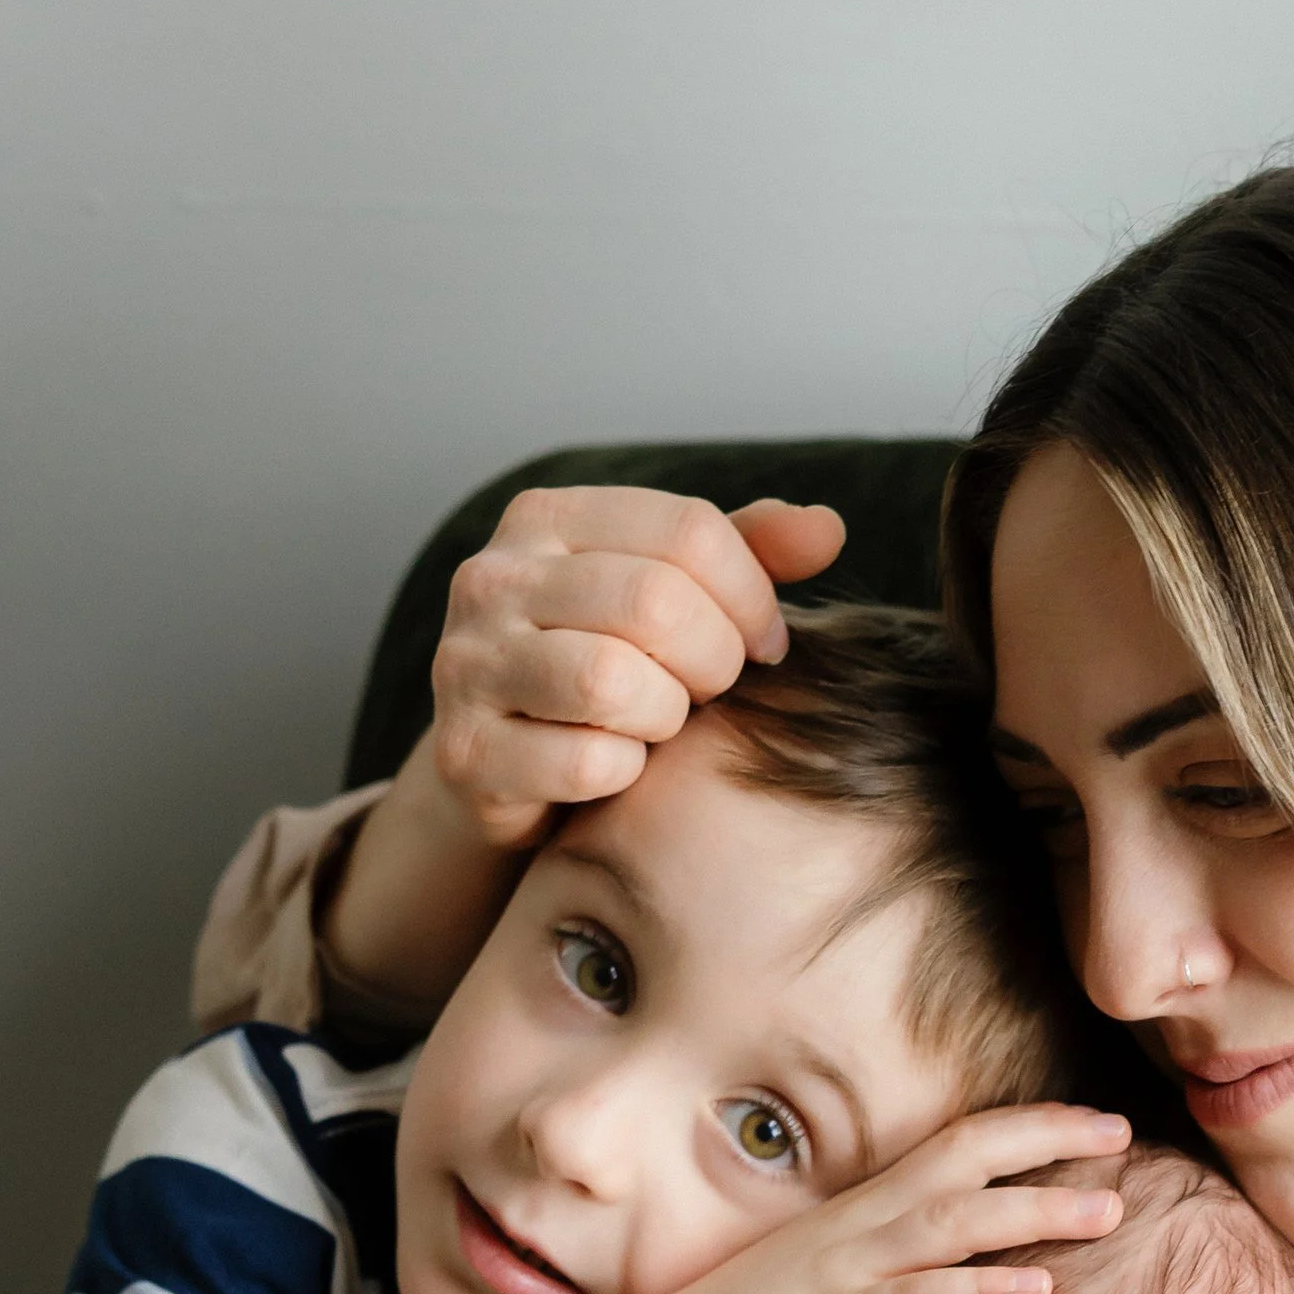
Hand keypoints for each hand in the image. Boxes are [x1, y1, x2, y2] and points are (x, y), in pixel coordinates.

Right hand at [432, 485, 848, 849]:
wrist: (503, 771)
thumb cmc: (603, 669)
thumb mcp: (670, 594)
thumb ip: (745, 554)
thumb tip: (827, 530)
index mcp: (547, 519)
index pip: (689, 530)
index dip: (752, 595)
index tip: (765, 643)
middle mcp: (493, 579)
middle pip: (656, 602)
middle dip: (714, 660)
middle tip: (715, 691)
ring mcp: (467, 664)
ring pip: (612, 681)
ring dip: (666, 716)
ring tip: (662, 723)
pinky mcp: (466, 752)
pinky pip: (586, 762)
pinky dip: (624, 775)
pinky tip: (619, 769)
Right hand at [673, 1103, 1128, 1293]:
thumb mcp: (839, 1271)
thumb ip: (902, 1256)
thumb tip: (973, 1257)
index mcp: (869, 1208)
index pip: (960, 1144)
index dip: (1032, 1127)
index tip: (1098, 1122)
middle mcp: (866, 1224)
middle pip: (968, 1161)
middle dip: (1050, 1141)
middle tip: (1124, 1135)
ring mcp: (853, 1270)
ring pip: (956, 1222)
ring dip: (1037, 1211)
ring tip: (1108, 1211)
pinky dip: (979, 1290)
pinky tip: (1036, 1292)